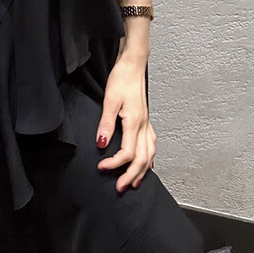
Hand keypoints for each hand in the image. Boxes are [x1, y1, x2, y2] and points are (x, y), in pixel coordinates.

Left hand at [95, 57, 155, 192]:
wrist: (133, 64)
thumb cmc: (121, 78)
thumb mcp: (109, 99)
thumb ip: (105, 123)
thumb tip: (101, 144)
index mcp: (134, 122)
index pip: (127, 152)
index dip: (115, 163)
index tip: (102, 167)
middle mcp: (143, 126)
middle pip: (142, 159)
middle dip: (131, 175)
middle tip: (120, 187)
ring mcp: (146, 123)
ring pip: (150, 154)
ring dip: (142, 170)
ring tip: (134, 183)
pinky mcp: (146, 119)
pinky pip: (152, 144)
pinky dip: (150, 158)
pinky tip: (148, 163)